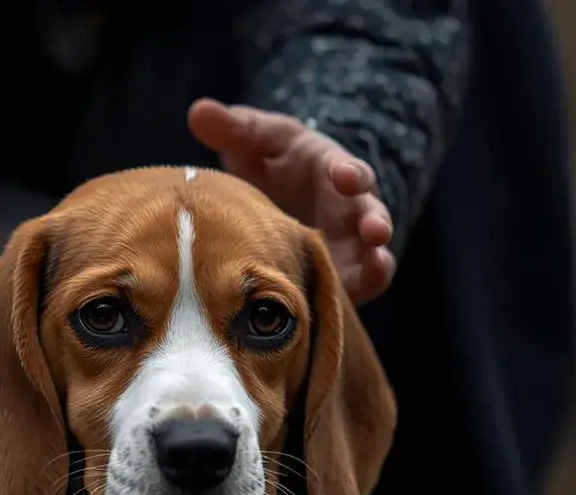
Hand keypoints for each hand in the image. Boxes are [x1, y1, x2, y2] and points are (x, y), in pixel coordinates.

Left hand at [187, 98, 395, 302]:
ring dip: (377, 260)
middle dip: (374, 220)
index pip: (349, 169)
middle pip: (371, 214)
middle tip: (374, 229)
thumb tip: (198, 111)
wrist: (279, 200)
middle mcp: (350, 208)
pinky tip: (350, 302)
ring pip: (374, 253)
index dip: (348, 172)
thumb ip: (235, 129)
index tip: (343, 175)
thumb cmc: (273, 163)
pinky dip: (361, 290)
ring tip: (376, 265)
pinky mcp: (343, 276)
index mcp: (334, 170)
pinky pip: (359, 285)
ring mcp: (351, 245)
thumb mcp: (258, 140)